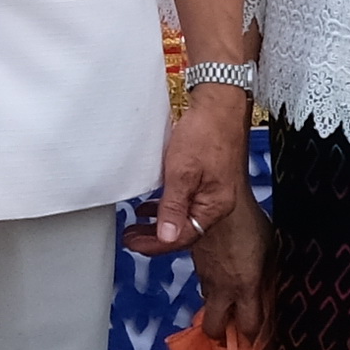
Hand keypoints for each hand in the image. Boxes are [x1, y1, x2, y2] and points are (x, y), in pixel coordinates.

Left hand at [130, 84, 254, 259]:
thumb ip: (173, 206)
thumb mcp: (182, 171)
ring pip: (183, 218)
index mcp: (215, 206)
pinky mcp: (207, 181)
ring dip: (159, 224)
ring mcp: (213, 192)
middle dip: (155, 238)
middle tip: (130, 238)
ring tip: (136, 226)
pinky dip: (167, 208)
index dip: (155, 244)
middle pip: (184, 231)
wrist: (219, 105)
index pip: (183, 237)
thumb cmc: (205, 132)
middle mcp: (217, 204)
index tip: (134, 244)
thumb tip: (166, 237)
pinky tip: (153, 206)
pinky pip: (186, 203)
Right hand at [145, 179, 263, 349]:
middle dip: (222, 333)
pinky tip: (220, 270)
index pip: (249, 327)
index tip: (261, 345)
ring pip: (207, 302)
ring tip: (229, 296)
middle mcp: (221, 289)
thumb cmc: (249, 222)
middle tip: (233, 328)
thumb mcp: (270, 249)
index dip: (255, 339)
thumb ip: (267, 274)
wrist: (214, 199)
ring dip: (217, 304)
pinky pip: (203, 281)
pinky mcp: (195, 263)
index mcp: (245, 287)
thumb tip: (269, 290)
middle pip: (214, 327)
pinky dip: (210, 282)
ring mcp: (205, 276)